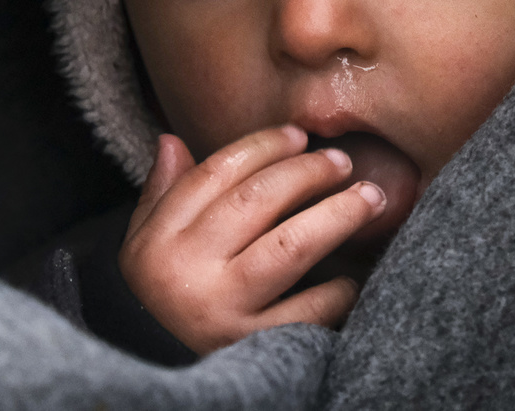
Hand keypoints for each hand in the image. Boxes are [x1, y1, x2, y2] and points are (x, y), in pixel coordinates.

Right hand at [118, 125, 386, 354]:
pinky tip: (354, 276)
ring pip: (290, 246)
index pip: (216, 173)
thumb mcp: (144, 246)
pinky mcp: (253, 347)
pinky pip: (309, 309)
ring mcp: (222, 311)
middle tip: (342, 161)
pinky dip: (338, 290)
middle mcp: (188, 272)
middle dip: (308, 172)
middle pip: (257, 201)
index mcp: (160, 238)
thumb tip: (172, 140)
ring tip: (370, 197)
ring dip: (338, 215)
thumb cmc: (158, 300)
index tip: (299, 135)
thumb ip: (162, 194)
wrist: (153, 380)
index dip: (263, 146)